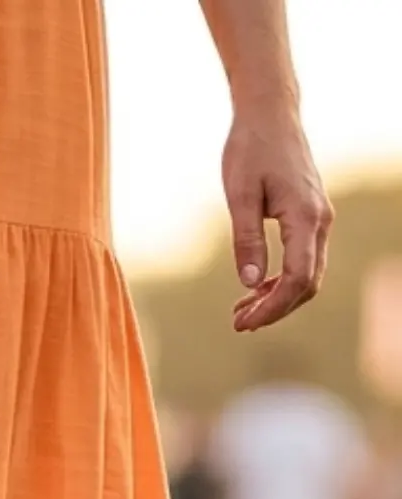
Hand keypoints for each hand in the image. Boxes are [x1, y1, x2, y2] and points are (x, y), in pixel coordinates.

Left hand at [223, 104, 333, 332]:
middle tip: (239, 324)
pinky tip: (254, 289)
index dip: (273, 307)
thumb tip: (249, 283)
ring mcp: (318, 219)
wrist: (270, 114)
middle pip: (307, 284)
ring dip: (276, 298)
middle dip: (275, 310)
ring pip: (306, 274)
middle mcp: (320, 221)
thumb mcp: (240, 195)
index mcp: (305, 217)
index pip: (297, 279)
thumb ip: (247, 239)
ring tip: (242, 313)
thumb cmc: (251, 149)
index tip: (244, 322)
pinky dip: (280, 280)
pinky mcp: (309, 216)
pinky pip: (302, 259)